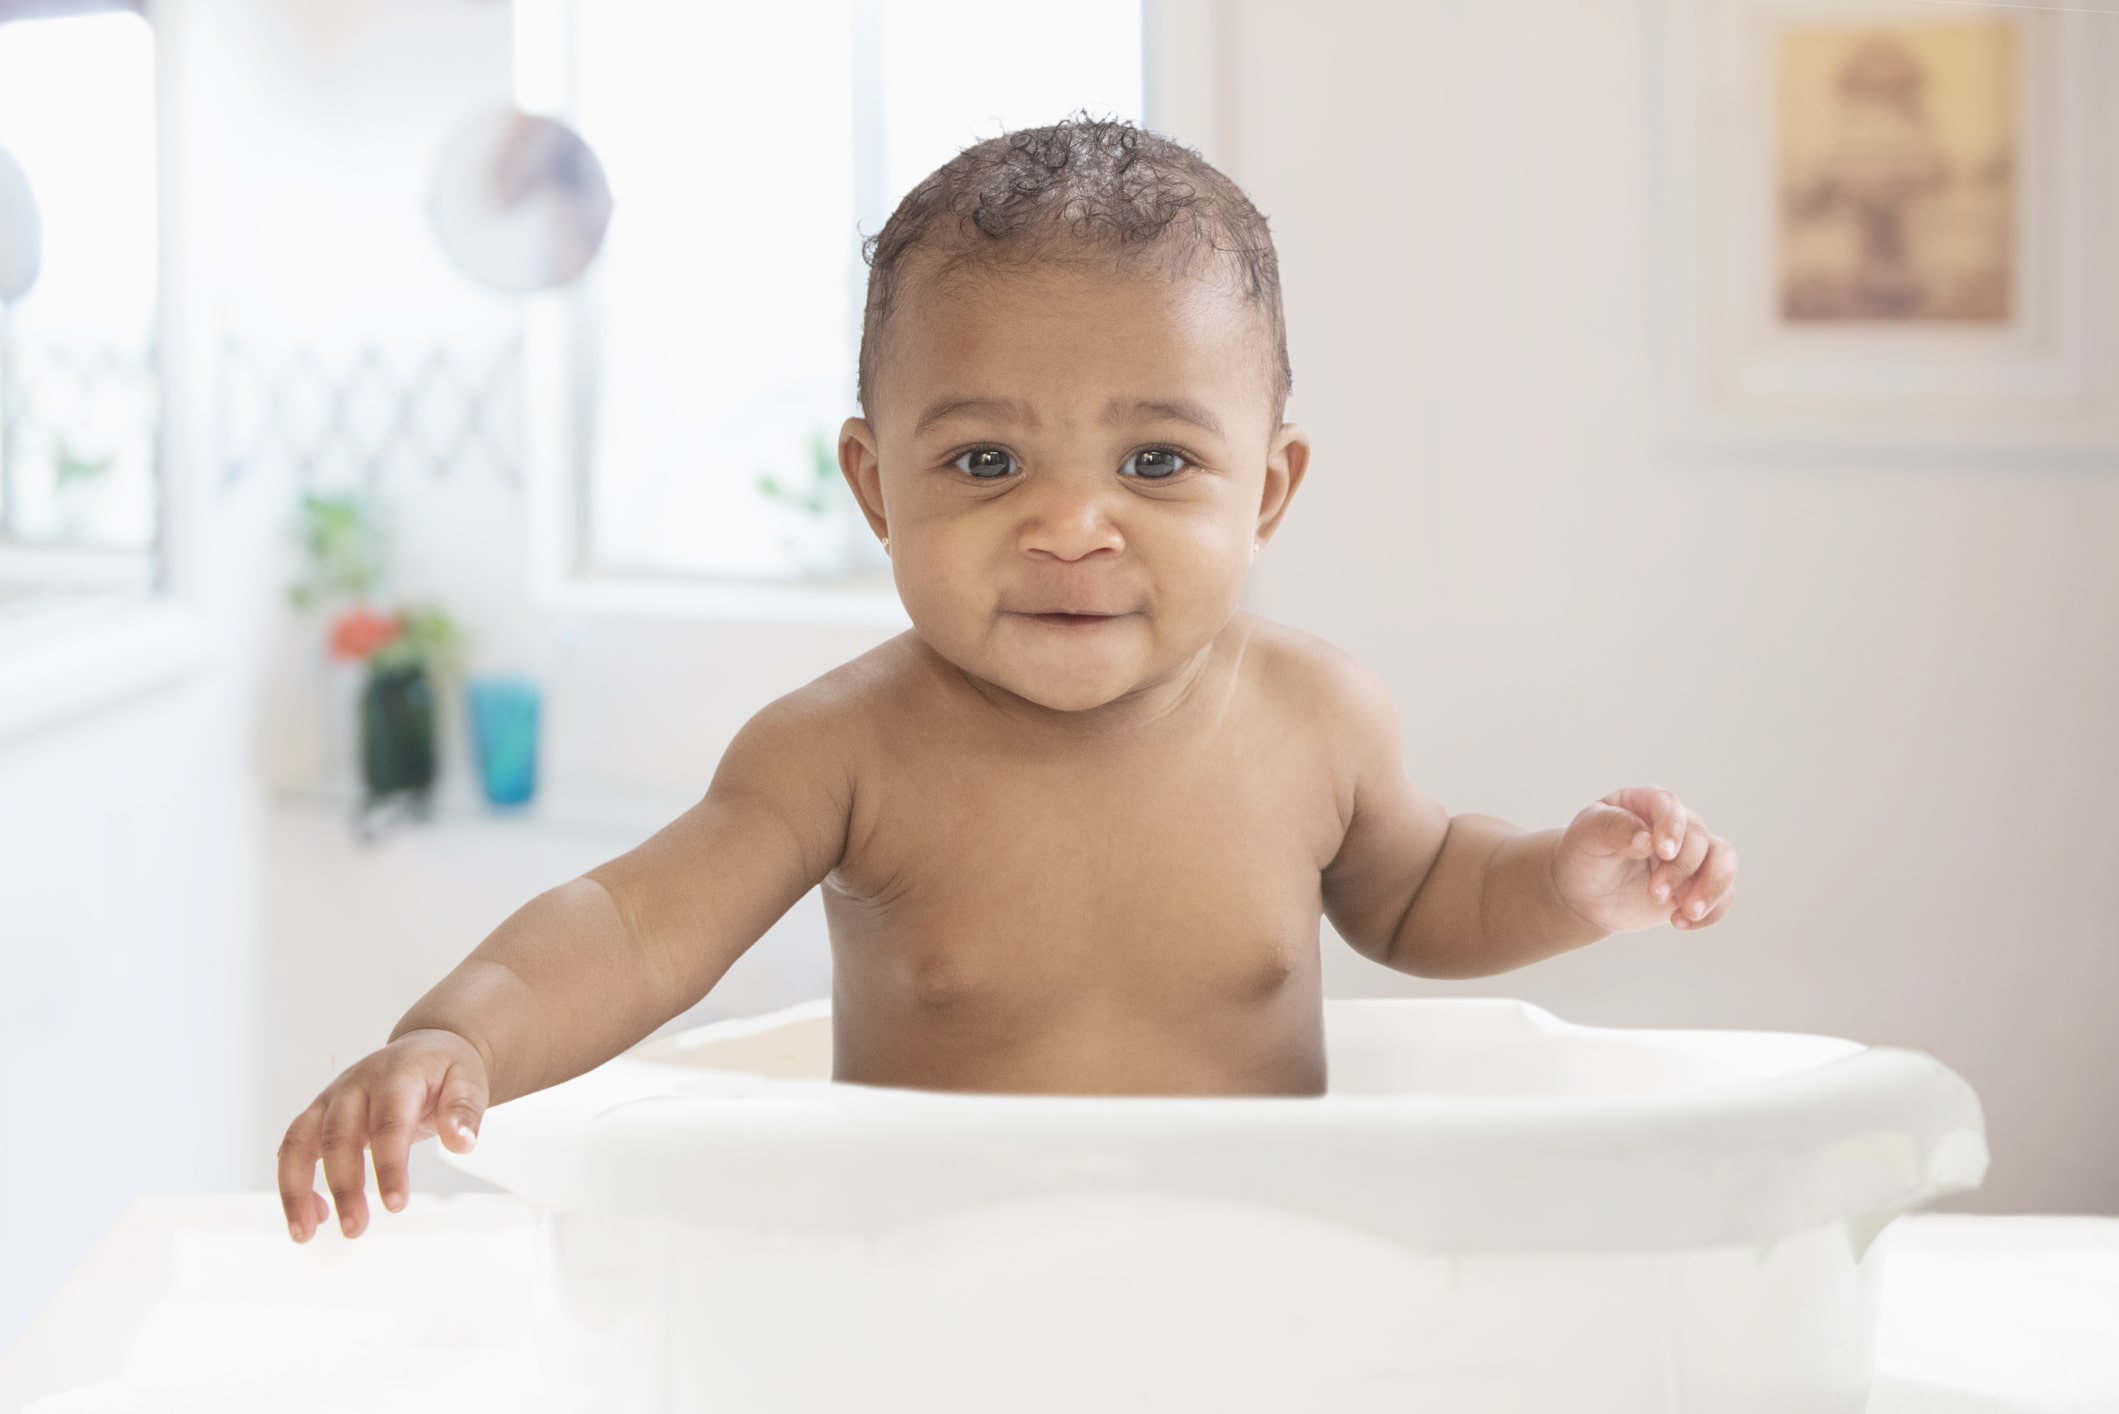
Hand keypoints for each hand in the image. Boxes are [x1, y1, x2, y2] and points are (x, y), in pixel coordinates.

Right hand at [278, 1028, 488, 1241]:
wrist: (426, 1050)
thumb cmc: (446, 1071)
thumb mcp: (469, 1081)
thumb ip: (464, 1110)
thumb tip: (462, 1143)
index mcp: (396, 1075)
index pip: (389, 1123)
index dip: (389, 1165)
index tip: (396, 1205)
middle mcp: (355, 1085)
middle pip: (339, 1135)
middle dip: (344, 1186)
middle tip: (356, 1229)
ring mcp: (332, 1099)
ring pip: (300, 1141)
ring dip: (296, 1189)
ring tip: (303, 1234)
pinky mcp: (319, 1115)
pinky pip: (294, 1149)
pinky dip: (294, 1184)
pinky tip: (316, 1216)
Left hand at [1552, 785, 1736, 934]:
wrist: (1585, 892)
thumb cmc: (1584, 856)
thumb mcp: (1586, 836)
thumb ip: (1613, 829)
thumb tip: (1646, 839)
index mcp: (1646, 803)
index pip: (1669, 805)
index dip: (1671, 826)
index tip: (1663, 852)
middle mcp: (1676, 825)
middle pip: (1699, 838)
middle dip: (1681, 869)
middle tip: (1654, 893)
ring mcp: (1691, 855)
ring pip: (1724, 860)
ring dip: (1712, 888)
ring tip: (1688, 913)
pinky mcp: (1698, 884)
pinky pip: (1724, 893)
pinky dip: (1712, 910)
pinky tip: (1680, 923)